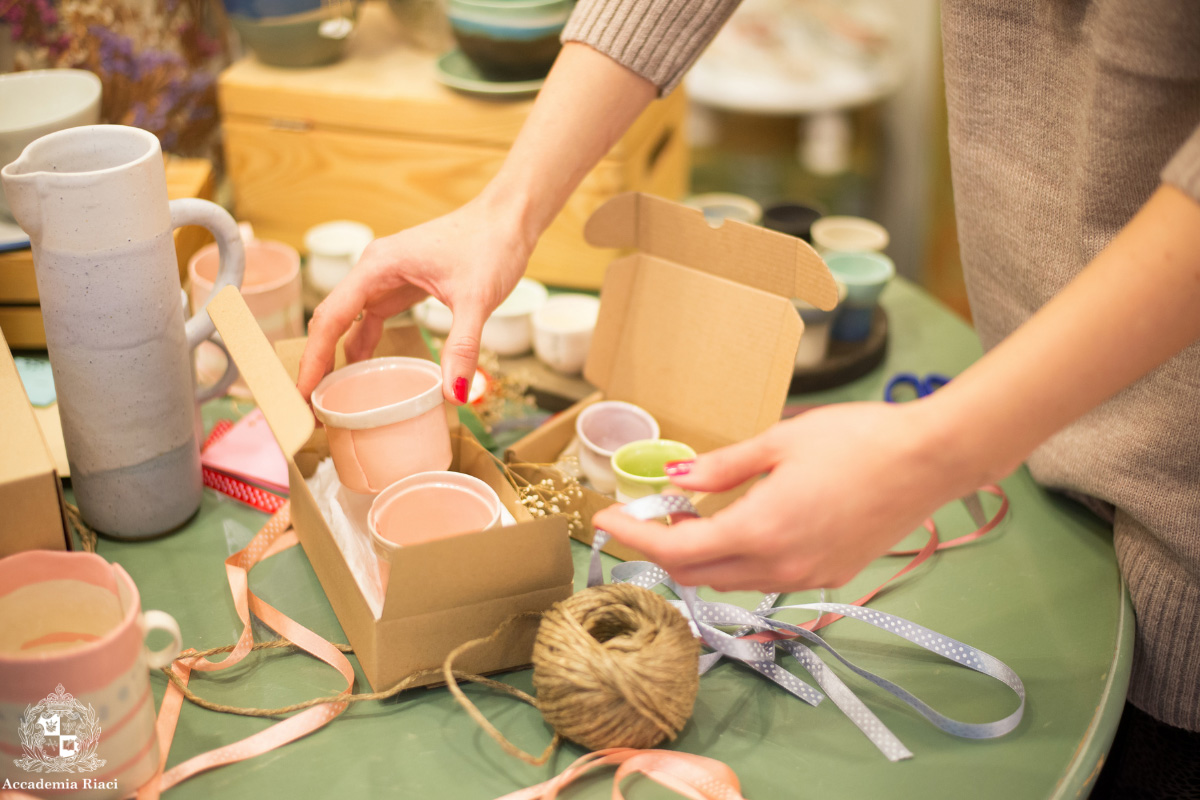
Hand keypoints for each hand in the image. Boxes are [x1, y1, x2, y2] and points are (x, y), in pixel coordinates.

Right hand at [296, 193, 534, 402]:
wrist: (508, 218)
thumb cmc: (491, 244)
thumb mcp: (477, 299)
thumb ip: (462, 347)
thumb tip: (455, 394)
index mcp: (377, 266)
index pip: (330, 317)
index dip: (313, 359)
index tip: (301, 393)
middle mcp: (373, 270)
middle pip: (331, 322)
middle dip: (318, 364)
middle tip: (311, 409)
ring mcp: (385, 278)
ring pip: (348, 323)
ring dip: (338, 359)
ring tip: (330, 400)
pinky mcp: (402, 285)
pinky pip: (371, 320)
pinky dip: (363, 347)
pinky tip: (362, 375)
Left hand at [591, 401, 985, 593]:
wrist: (930, 460)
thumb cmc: (858, 439)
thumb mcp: (779, 442)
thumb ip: (721, 467)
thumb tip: (675, 479)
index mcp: (762, 530)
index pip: (678, 552)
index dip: (634, 538)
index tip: (604, 521)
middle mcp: (781, 565)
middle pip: (698, 574)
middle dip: (662, 550)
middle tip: (643, 516)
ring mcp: (808, 575)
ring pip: (730, 580)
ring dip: (699, 556)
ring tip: (687, 518)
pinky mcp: (829, 574)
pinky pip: (765, 576)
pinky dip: (737, 559)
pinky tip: (737, 525)